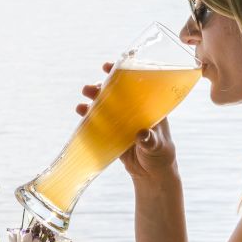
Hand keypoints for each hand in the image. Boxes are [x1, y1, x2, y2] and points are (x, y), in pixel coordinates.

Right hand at [75, 62, 178, 180]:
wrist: (152, 174)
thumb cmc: (160, 155)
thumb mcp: (157, 146)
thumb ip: (150, 140)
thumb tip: (143, 134)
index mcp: (147, 107)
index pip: (134, 85)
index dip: (122, 74)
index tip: (109, 67)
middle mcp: (133, 110)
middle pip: (115, 93)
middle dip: (101, 88)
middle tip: (89, 89)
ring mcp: (122, 121)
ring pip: (105, 105)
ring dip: (93, 100)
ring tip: (82, 102)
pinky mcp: (113, 133)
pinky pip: (99, 121)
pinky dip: (89, 116)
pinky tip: (81, 113)